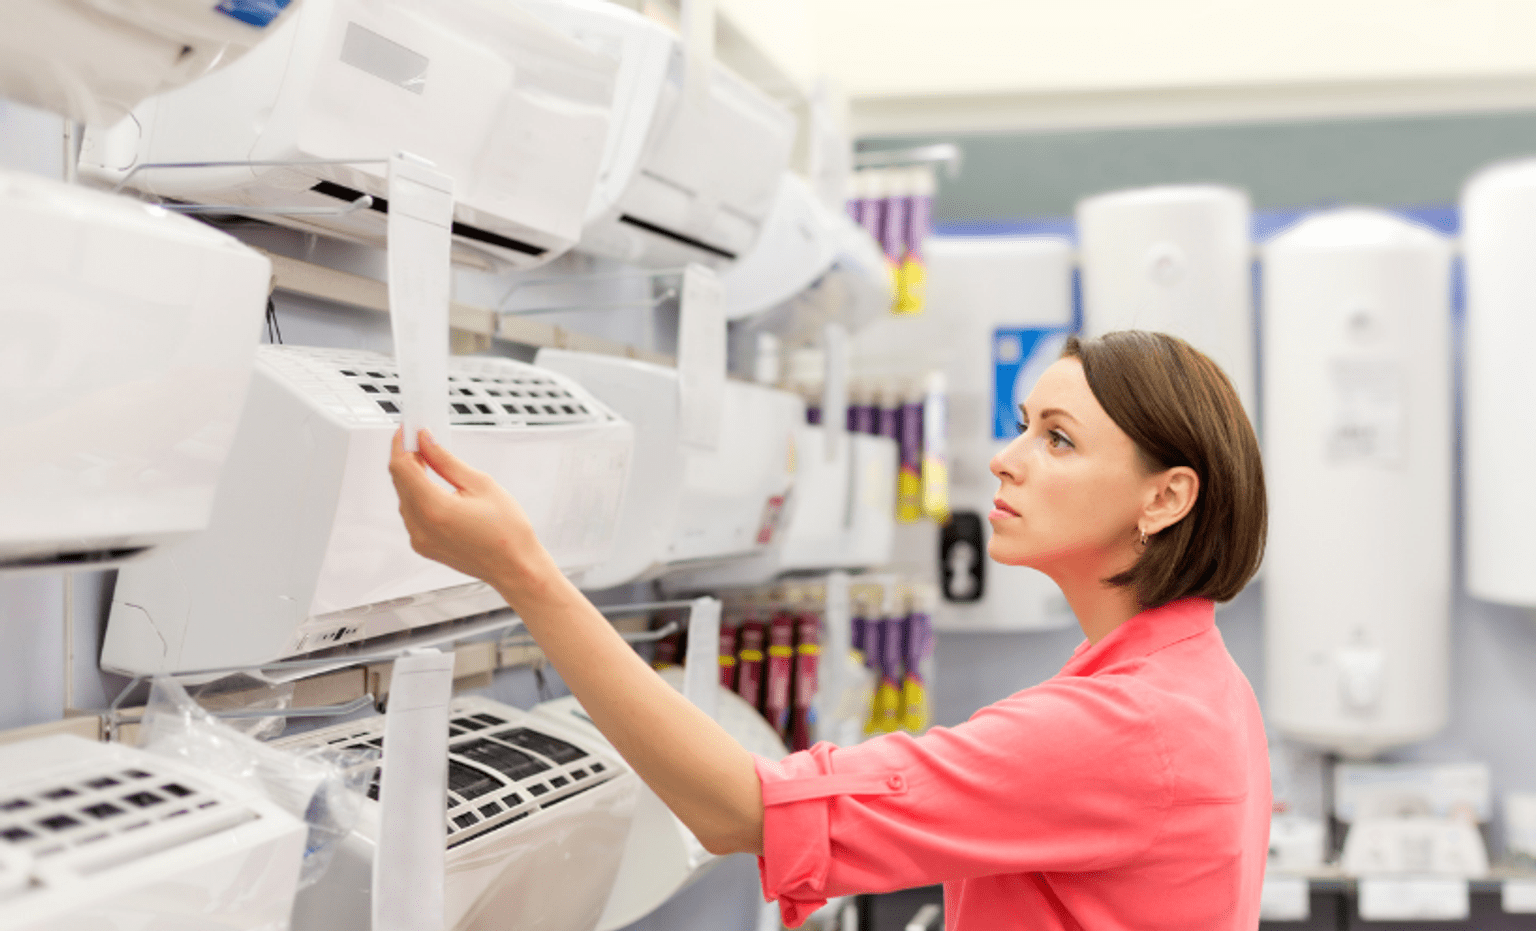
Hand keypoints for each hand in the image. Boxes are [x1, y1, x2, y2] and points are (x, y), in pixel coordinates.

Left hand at [388, 428, 555, 599]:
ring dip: (412, 477)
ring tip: (431, 462)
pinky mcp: (423, 546)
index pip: (401, 467)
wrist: (515, 567)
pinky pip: (411, 514)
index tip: (408, 430)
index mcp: (434, 508)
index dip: (402, 444)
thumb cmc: (508, 531)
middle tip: (421, 440)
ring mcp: (419, 539)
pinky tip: (434, 486)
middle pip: (399, 481)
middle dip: (407, 457)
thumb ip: (446, 461)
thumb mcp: (481, 484)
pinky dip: (417, 496)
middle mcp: (420, 526)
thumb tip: (426, 441)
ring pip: (404, 497)